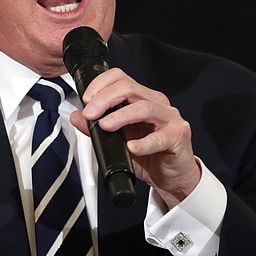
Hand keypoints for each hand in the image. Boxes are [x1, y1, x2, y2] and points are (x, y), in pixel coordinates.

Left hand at [69, 68, 199, 207]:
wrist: (172, 176)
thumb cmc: (150, 155)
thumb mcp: (118, 142)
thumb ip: (97, 129)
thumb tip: (77, 117)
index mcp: (142, 98)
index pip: (121, 78)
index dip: (101, 84)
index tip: (86, 99)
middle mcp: (157, 103)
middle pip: (130, 88)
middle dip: (105, 99)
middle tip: (90, 113)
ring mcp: (169, 118)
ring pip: (144, 107)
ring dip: (120, 116)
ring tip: (105, 126)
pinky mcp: (178, 136)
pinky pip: (160, 137)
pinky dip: (143, 143)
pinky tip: (132, 147)